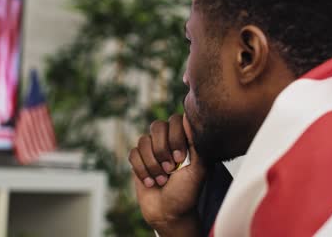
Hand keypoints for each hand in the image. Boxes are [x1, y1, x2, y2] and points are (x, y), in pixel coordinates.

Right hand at [129, 114, 205, 235]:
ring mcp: (152, 149)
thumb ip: (196, 143)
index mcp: (184, 139)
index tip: (181, 159)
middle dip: (162, 150)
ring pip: (143, 140)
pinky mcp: (138, 159)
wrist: (168, 213)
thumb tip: (190, 118)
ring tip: (162, 179)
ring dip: (152, 164)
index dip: (175, 137)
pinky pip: (133, 153)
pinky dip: (142, 170)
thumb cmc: (186, 192)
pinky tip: (150, 182)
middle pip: (157, 126)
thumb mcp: (198, 169)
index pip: (176, 120)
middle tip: (170, 170)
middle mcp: (168, 140)